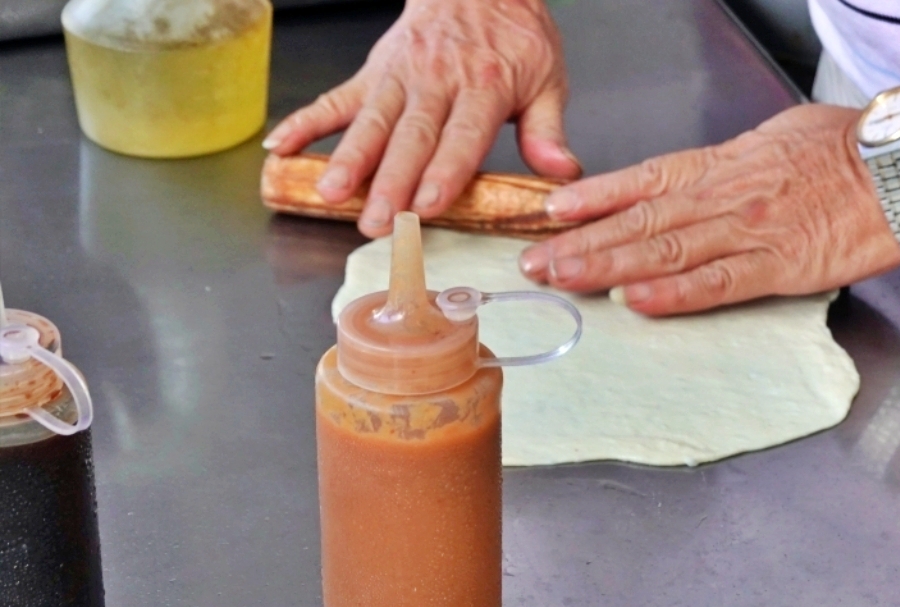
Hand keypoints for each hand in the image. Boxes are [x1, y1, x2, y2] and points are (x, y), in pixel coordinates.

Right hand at [262, 0, 580, 237]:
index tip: (428, 204)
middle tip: (377, 221)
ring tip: (330, 193)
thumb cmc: (512, 36)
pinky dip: (307, 122)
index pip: (461, 136)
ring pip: (371, 121)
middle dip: (391, 182)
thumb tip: (561, 173)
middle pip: (410, 137)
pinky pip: (336, 98)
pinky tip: (282, 147)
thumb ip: (548, 130)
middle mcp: (437, 81)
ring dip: (348, 159)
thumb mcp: (546, 77)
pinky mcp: (374, 73)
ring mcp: (399, 77)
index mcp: (484, 86)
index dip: (444, 172)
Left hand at [517, 105, 899, 315]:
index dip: (594, 197)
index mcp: (724, 165)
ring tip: (563, 279)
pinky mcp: (780, 265)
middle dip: (581, 242)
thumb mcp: (778, 137)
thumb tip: (707, 177)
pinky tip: (637, 300)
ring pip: (665, 250)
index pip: (645, 180)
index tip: (552, 212)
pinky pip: (718, 282)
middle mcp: (725, 196)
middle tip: (534, 262)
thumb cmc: (849, 147)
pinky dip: (675, 293)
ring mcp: (749, 231)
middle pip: (640, 219)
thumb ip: (736, 163)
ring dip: (607, 266)